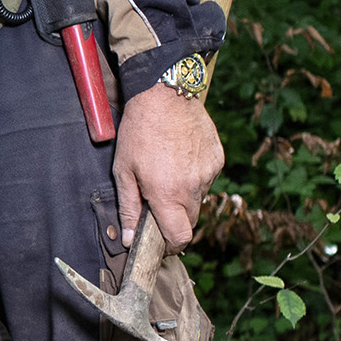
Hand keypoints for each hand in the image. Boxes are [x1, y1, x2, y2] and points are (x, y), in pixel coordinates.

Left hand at [112, 81, 224, 251]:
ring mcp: (209, 173)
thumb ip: (129, 207)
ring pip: (199, 198)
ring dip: (185, 195)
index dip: (171, 246)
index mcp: (167, 195)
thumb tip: (129, 238)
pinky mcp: (217, 159)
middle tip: (159, 202)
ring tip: (168, 171)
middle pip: (190, 221)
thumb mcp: (123, 170)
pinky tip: (181, 157)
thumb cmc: (140, 131)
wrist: (166, 94)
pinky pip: (207, 178)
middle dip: (175, 220)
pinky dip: (195, 176)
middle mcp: (192, 188)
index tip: (163, 242)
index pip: (180, 238)